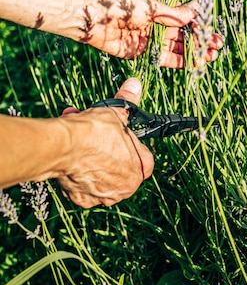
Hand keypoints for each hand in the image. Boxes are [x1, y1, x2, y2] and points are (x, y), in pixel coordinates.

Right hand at [58, 78, 153, 207]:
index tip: (121, 139)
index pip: (143, 160)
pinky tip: (73, 158)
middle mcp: (123, 188)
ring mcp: (103, 196)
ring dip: (92, 159)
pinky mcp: (82, 200)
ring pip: (101, 175)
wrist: (65, 145)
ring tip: (81, 140)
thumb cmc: (95, 131)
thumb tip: (134, 84)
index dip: (131, 147)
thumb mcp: (116, 112)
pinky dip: (79, 174)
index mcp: (138, 170)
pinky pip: (84, 186)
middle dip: (108, 150)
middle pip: (119, 167)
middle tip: (97, 136)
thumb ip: (128, 100)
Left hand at [82, 0, 223, 66]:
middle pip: (183, 36)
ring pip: (176, 49)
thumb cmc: (119, 3)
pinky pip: (163, 59)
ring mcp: (149, 40)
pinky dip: (179, 62)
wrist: (92, 15)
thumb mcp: (150, 5)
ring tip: (210, 56)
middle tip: (217, 46)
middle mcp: (155, 25)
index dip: (200, 26)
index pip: (185, 20)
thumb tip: (195, 11)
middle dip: (200, 41)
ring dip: (193, 53)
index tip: (214, 31)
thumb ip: (173, 14)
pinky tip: (194, 63)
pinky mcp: (141, 53)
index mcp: (159, 10)